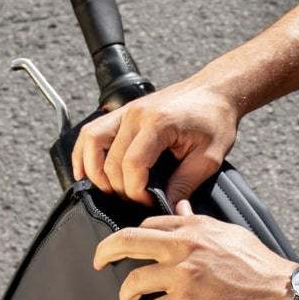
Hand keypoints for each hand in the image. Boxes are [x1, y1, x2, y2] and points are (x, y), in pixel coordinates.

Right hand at [72, 78, 241, 206]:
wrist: (215, 91)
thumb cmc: (214, 119)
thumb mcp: (208, 157)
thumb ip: (185, 185)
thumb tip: (169, 208)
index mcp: (158, 123)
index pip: (132, 166)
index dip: (136, 192)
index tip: (149, 202)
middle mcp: (135, 115)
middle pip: (110, 161)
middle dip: (120, 189)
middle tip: (138, 200)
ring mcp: (125, 111)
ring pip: (91, 143)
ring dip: (94, 172)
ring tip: (109, 191)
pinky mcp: (121, 113)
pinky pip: (91, 132)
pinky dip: (83, 153)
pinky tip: (86, 172)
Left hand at [93, 200, 295, 299]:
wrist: (280, 292)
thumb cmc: (261, 266)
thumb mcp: (229, 233)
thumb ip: (200, 221)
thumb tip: (182, 208)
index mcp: (194, 227)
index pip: (150, 223)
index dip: (135, 235)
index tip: (128, 246)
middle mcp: (184, 246)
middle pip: (128, 241)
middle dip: (105, 251)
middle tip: (97, 261)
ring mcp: (182, 274)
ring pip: (133, 281)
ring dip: (125, 295)